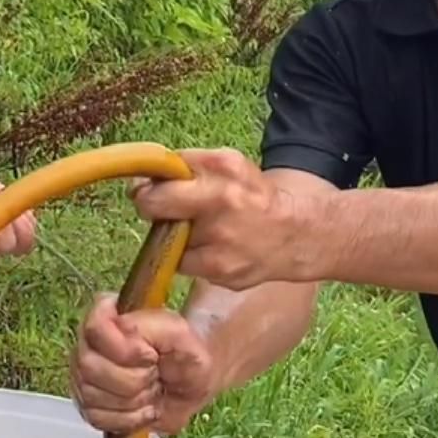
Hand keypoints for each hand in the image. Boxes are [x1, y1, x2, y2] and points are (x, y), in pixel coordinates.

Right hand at [69, 293, 216, 435]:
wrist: (192, 383)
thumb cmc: (184, 353)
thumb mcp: (179, 333)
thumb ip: (150, 325)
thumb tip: (123, 332)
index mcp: (106, 316)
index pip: (94, 329)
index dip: (126, 349)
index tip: (151, 355)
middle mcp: (88, 344)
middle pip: (90, 367)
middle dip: (133, 378)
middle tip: (154, 374)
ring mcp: (83, 376)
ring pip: (92, 395)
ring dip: (133, 400)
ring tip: (150, 390)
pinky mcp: (88, 405)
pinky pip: (96, 418)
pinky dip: (128, 419)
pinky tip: (143, 408)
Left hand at [128, 149, 313, 289]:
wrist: (296, 234)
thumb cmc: (253, 197)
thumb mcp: (227, 165)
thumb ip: (186, 165)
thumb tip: (141, 182)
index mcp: (224, 171)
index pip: (163, 172)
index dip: (150, 182)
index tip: (149, 187)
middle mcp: (224, 204)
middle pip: (154, 204)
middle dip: (150, 206)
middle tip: (160, 208)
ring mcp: (222, 243)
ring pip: (167, 239)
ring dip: (175, 236)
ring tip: (202, 231)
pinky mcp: (222, 273)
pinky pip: (185, 265)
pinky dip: (192, 258)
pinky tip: (214, 250)